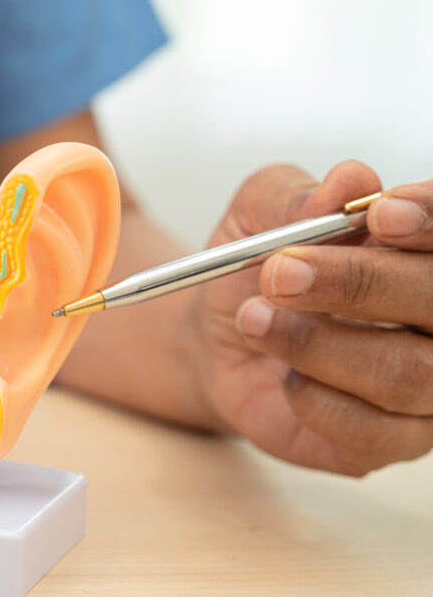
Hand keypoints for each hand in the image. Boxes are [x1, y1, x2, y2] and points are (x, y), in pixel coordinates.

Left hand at [192, 162, 432, 475]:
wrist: (213, 338)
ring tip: (254, 318)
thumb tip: (348, 180)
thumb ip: (297, 197)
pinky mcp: (391, 442)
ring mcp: (426, 388)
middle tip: (279, 271)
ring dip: (318, 344)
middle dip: (360, 284)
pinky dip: (313, 399)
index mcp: (421, 253)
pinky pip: (371, 432)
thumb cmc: (253, 268)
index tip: (380, 214)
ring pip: (408, 374)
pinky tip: (284, 377)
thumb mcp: (256, 215)